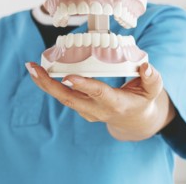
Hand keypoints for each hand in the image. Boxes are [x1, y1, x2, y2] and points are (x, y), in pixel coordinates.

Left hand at [25, 62, 175, 140]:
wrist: (134, 120)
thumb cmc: (143, 100)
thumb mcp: (153, 90)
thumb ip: (152, 78)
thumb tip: (146, 65)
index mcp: (117, 103)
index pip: (98, 93)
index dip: (84, 85)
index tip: (68, 77)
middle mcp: (99, 109)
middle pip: (70, 98)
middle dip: (49, 84)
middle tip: (33, 68)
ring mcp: (88, 111)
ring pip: (63, 98)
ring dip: (45, 84)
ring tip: (32, 67)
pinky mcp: (82, 108)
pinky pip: (64, 97)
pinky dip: (51, 85)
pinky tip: (41, 72)